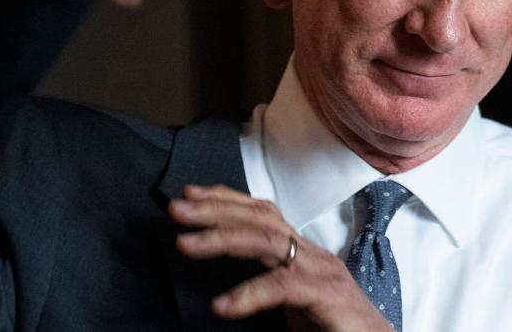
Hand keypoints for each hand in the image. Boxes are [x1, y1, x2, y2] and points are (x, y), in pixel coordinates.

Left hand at [169, 185, 391, 331]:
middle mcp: (310, 254)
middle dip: (215, 209)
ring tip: (185, 244)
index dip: (227, 199)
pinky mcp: (326, 296)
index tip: (191, 194)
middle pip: (260, 218)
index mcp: (301, 252)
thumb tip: (218, 289)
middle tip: (177, 208)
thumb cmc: (334, 328)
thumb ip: (265, 285)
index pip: (263, 213)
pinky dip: (250, 293)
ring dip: (222, 237)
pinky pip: (283, 286)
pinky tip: (222, 305)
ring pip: (268, 241)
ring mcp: (320, 272)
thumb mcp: (292, 302)